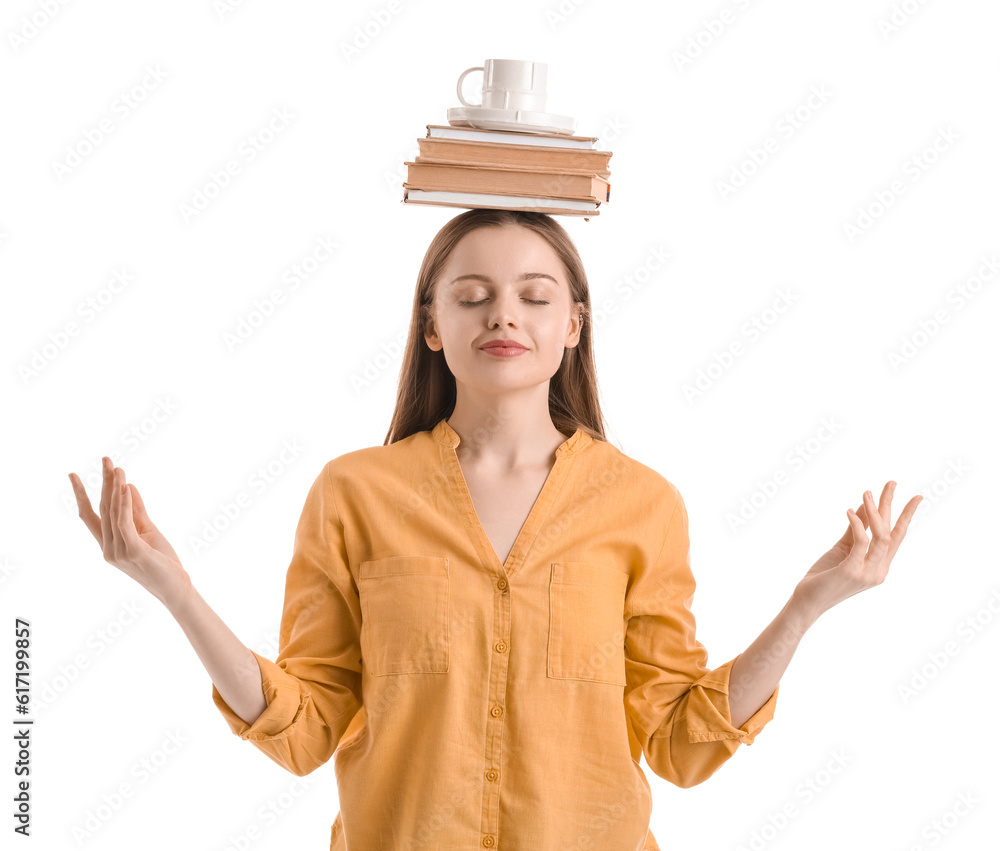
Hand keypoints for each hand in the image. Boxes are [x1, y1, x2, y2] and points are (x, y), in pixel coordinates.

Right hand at [68, 457, 191, 606]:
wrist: (175, 588)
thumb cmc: (162, 562)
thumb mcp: (148, 531)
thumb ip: (136, 510)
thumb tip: (127, 485)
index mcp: (109, 543)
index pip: (90, 515)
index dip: (81, 495)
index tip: (73, 475)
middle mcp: (108, 548)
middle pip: (102, 508)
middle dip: (103, 482)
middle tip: (106, 459)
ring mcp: (118, 551)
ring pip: (113, 513)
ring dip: (116, 488)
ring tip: (117, 468)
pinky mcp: (132, 551)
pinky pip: (125, 522)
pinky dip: (125, 503)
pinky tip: (126, 487)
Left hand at [794, 481, 921, 621]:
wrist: (808, 600)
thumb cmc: (824, 575)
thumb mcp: (843, 548)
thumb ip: (855, 530)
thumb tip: (864, 506)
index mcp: (880, 565)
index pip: (897, 536)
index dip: (906, 516)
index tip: (916, 497)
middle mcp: (879, 570)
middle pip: (892, 532)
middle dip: (892, 505)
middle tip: (892, 482)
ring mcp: (867, 572)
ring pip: (881, 536)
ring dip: (874, 511)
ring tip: (866, 492)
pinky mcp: (852, 570)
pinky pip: (861, 542)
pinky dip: (857, 524)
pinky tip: (849, 510)